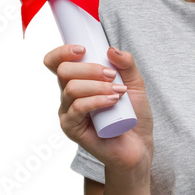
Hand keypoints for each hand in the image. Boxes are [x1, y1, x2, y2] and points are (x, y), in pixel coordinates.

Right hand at [43, 44, 154, 175]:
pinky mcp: (71, 128)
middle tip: (112, 75)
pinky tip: (112, 101)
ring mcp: (68, 112)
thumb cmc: (133, 115)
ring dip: (97, 86)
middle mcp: (68, 96)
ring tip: (119, 92)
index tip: (83, 49)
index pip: (56, 62)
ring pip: (71, 88)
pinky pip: (78, 108)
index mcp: (78, 82)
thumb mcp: (135, 84)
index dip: (62, 52)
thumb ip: (127, 65)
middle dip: (90, 69)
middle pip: (63, 71)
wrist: (138, 145)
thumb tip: (111, 49)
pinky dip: (96, 100)